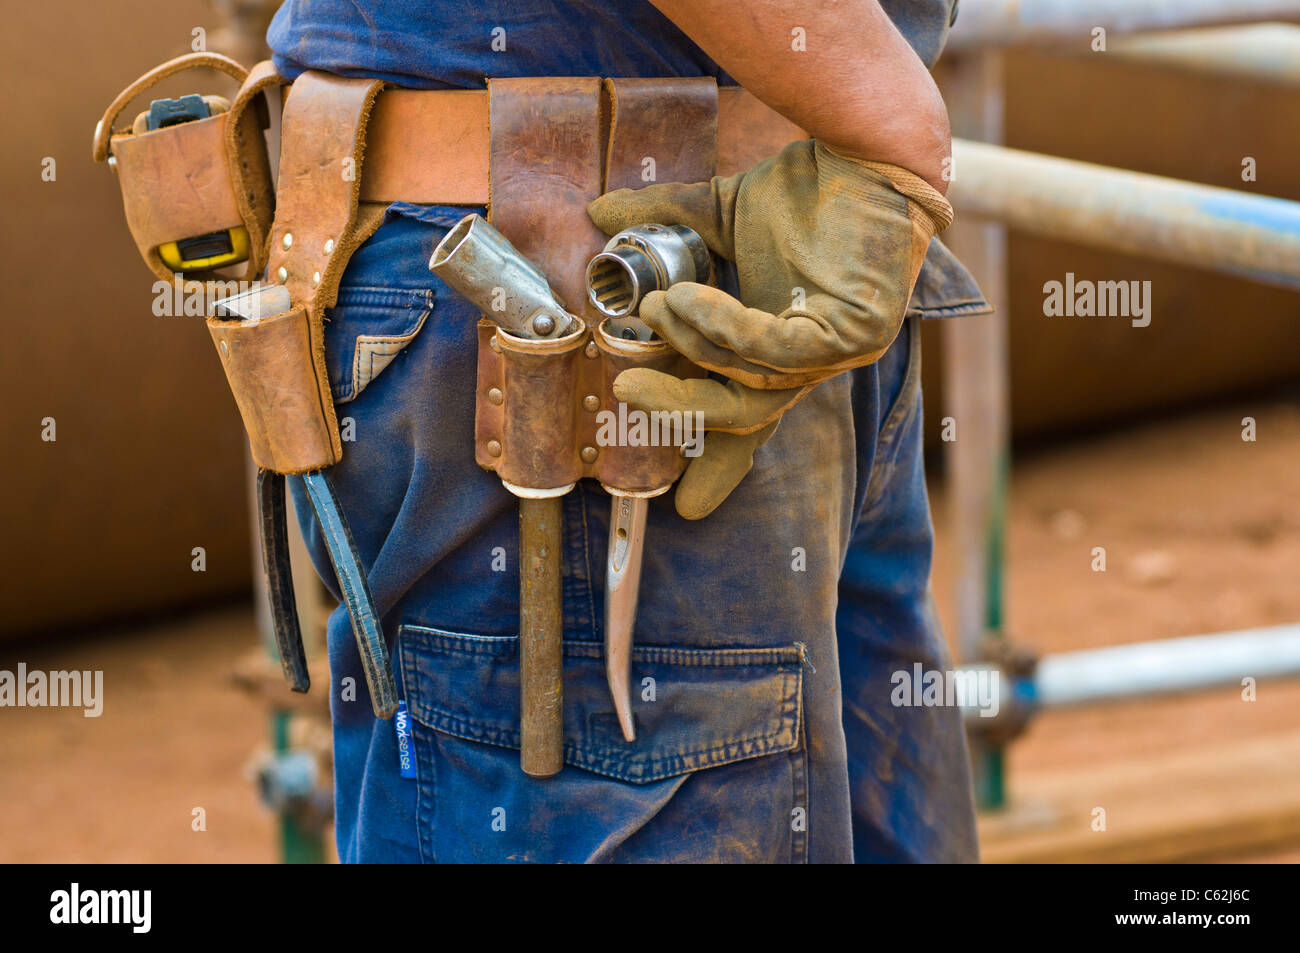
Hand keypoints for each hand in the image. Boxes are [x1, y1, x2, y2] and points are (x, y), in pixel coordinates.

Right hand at [588, 139, 951, 517]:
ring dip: (694, 347)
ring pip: (753, 380)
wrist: (864, 146)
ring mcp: (841, 351)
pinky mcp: (857, 331)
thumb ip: (664, 223)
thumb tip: (598, 212)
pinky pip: (776, 349)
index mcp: (787, 348)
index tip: (686, 507)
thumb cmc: (805, 187)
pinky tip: (688, 296)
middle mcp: (816, 361)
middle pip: (745, 415)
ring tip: (656, 306)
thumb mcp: (719, 216)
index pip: (750, 419)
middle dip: (681, 409)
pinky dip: (726, 327)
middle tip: (627, 390)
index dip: (718, 463)